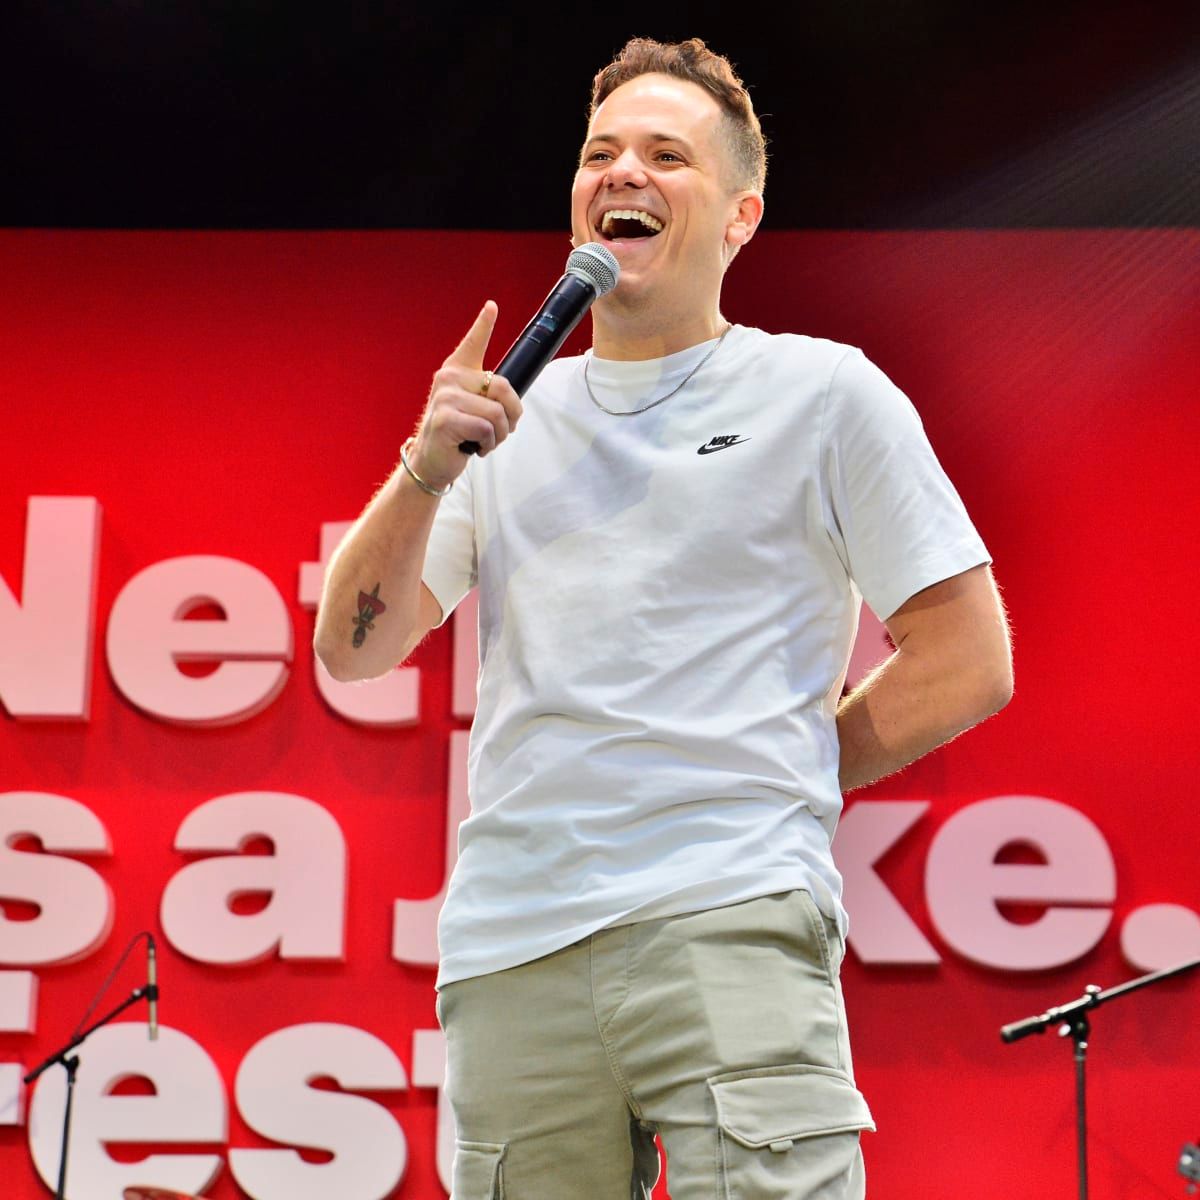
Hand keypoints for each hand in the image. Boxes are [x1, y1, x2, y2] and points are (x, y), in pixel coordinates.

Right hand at [408, 301, 522, 489]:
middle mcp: (449, 379)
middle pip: (504, 388)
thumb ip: (488, 395)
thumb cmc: (458, 433)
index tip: (492, 307)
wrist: (432, 460)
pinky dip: (488, 444)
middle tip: (502, 429)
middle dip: (512, 415)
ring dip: (500, 434)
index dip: (484, 324)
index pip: (473, 343)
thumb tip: (511, 399)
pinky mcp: (446, 419)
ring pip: (497, 413)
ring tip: (485, 440)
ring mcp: (446, 398)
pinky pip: (486, 428)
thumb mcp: (473, 408)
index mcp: (457, 371)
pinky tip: (476, 448)